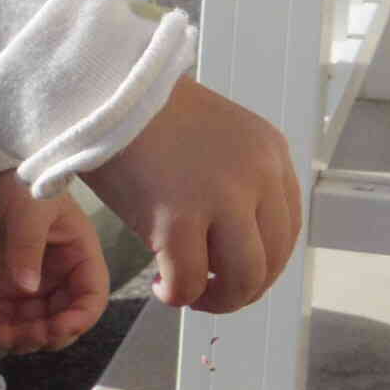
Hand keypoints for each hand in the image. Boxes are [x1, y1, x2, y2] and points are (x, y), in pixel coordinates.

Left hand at [0, 173, 110, 352]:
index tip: (54, 329)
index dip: (78, 320)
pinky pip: (7, 319)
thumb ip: (28, 247)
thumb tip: (27, 289)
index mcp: (80, 256)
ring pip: (34, 328)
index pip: (91, 299)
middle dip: (43, 336)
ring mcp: (32, 285)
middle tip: (15, 334)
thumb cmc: (17, 181)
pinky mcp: (4, 287)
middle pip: (62, 321)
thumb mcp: (29, 208)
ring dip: (18, 338)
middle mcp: (61, 277)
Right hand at [82, 74, 303, 314]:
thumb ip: (236, 182)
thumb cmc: (145, 114)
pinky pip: (189, 282)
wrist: (102, 89)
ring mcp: (221, 197)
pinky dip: (176, 295)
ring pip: (241, 280)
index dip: (261, 264)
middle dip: (238, 290)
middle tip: (208, 291)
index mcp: (270, 154)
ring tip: (186, 291)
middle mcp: (256, 176)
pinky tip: (159, 283)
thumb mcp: (215, 140)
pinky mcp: (177, 218)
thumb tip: (233, 245)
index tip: (233, 273)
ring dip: (215, 299)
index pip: (287, 231)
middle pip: (270, 262)